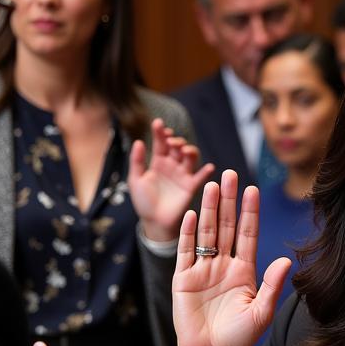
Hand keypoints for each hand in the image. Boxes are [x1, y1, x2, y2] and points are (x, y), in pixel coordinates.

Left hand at [128, 118, 214, 242]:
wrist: (154, 222)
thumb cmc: (143, 201)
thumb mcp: (135, 179)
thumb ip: (137, 161)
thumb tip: (139, 141)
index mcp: (158, 162)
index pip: (161, 143)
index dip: (160, 132)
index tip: (158, 124)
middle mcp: (172, 166)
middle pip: (178, 147)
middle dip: (176, 141)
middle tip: (171, 142)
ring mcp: (182, 175)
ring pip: (190, 158)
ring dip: (190, 151)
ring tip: (185, 150)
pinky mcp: (191, 187)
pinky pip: (200, 178)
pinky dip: (206, 172)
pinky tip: (209, 167)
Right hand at [173, 171, 291, 345]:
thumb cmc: (239, 338)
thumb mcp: (261, 312)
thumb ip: (271, 285)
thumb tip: (285, 260)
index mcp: (244, 271)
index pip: (247, 234)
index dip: (249, 212)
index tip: (254, 190)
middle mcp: (223, 265)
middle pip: (226, 226)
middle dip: (229, 201)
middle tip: (231, 174)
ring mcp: (202, 270)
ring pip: (206, 232)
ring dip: (209, 209)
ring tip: (212, 185)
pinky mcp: (183, 278)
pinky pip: (185, 250)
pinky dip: (189, 232)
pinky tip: (193, 213)